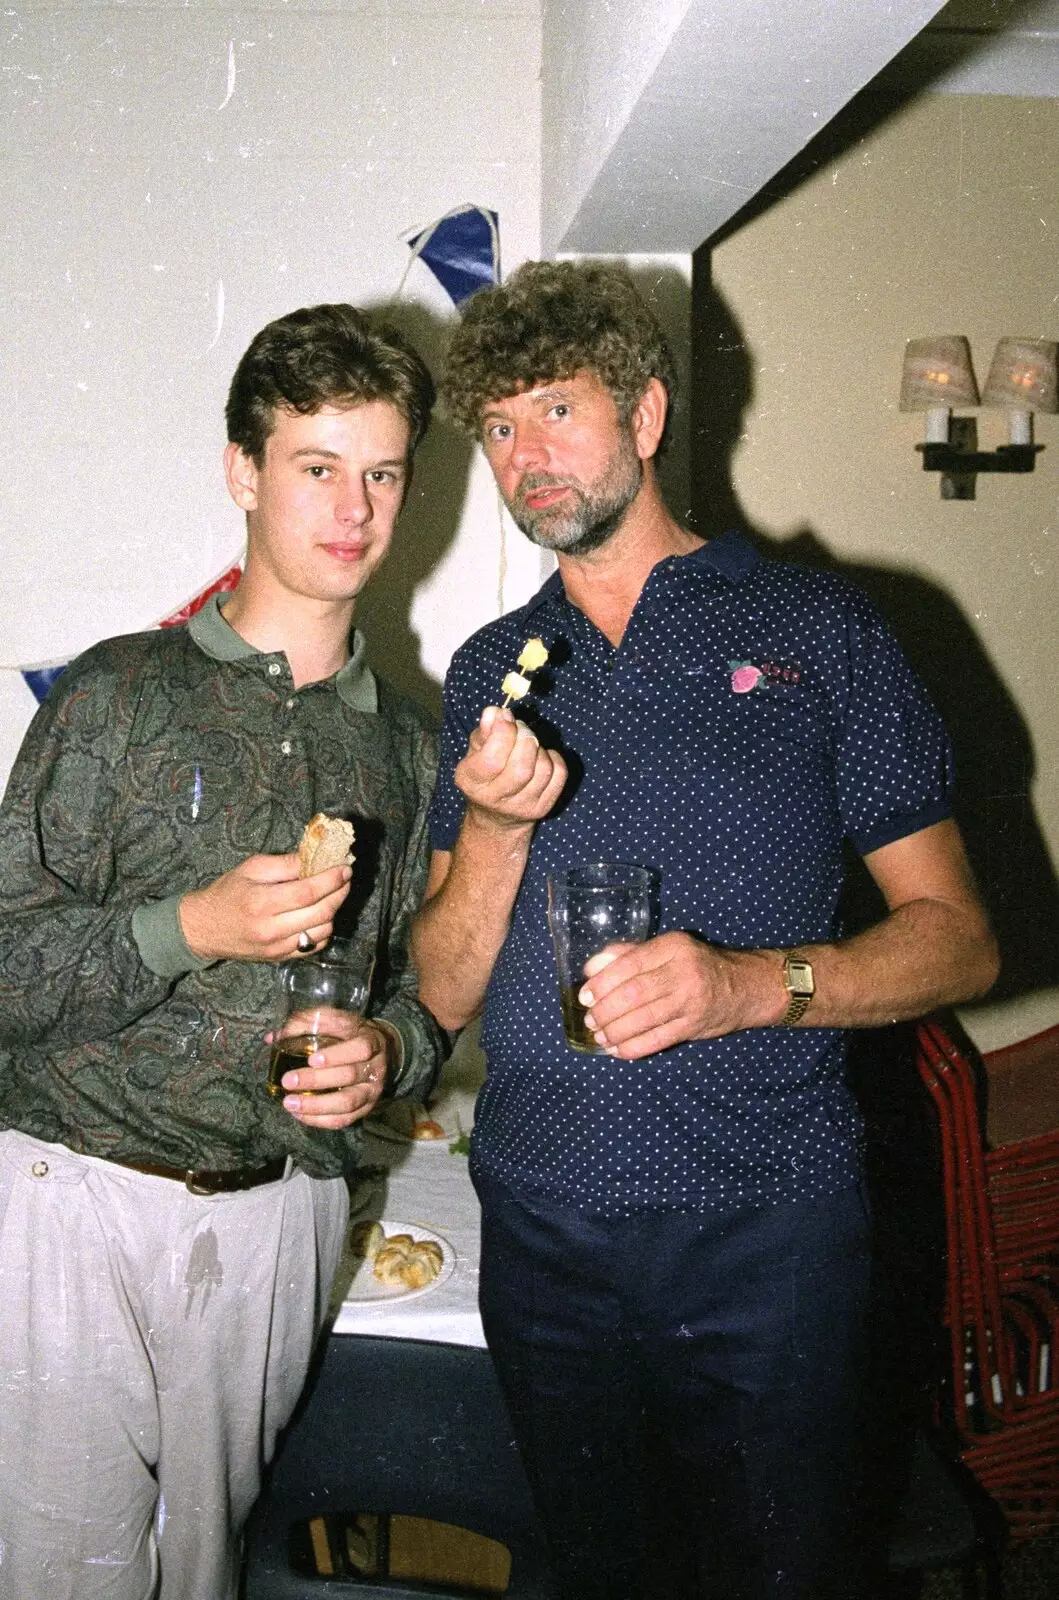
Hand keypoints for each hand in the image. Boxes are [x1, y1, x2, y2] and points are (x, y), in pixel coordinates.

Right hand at [179, 853, 351, 962]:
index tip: (345, 868)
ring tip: (332, 895)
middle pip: (321, 913)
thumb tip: (315, 859)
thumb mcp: (251, 868)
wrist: (203, 928)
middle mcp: (271, 929)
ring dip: (334, 911)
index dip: (331, 880)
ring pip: (322, 931)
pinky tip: (320, 915)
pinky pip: (314, 946)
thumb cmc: (227, 893)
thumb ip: (284, 864)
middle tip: (345, 879)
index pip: (308, 893)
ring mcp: (277, 948)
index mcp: (262, 903)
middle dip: (340, 893)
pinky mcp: (280, 958)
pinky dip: (323, 930)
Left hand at [278, 1019, 395, 1129]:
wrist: (383, 1053)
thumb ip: (308, 1023)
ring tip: (289, 1103)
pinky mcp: (365, 1109)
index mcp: (371, 1041)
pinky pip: (343, 1120)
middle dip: (316, 1080)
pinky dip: (320, 1120)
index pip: (360, 1048)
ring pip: (347, 1103)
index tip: (312, 1059)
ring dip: (316, 1105)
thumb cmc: (352, 1035)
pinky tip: (300, 1114)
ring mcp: (371, 1091)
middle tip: (287, 1080)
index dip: (337, 1055)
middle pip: (349, 1076)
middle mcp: (375, 1068)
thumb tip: (273, 1037)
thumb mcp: (337, 1021)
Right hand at [455, 706, 566, 830]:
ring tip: (529, 744)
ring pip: (542, 769)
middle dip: (525, 738)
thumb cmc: (484, 774)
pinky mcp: (542, 808)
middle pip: (521, 767)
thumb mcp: (475, 752)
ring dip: (539, 748)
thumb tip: (495, 712)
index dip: (503, 732)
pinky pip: (559, 775)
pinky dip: (554, 758)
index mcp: (472, 782)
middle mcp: (495, 799)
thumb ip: (484, 731)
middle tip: (521, 729)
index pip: (492, 759)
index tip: (505, 716)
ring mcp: (522, 806)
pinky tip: (541, 757)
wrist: (496, 817)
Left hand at [579, 933, 775, 1058]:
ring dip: (616, 1031)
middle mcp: (683, 972)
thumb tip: (592, 967)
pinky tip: (618, 1050)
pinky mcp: (694, 1026)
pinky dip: (633, 1047)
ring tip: (600, 1035)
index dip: (603, 982)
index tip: (585, 996)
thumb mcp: (668, 950)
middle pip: (635, 993)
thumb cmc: (697, 965)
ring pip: (644, 1019)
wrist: (745, 987)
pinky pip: (658, 1040)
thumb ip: (629, 955)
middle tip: (590, 1019)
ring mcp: (691, 1001)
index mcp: (673, 946)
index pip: (631, 964)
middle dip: (606, 1010)